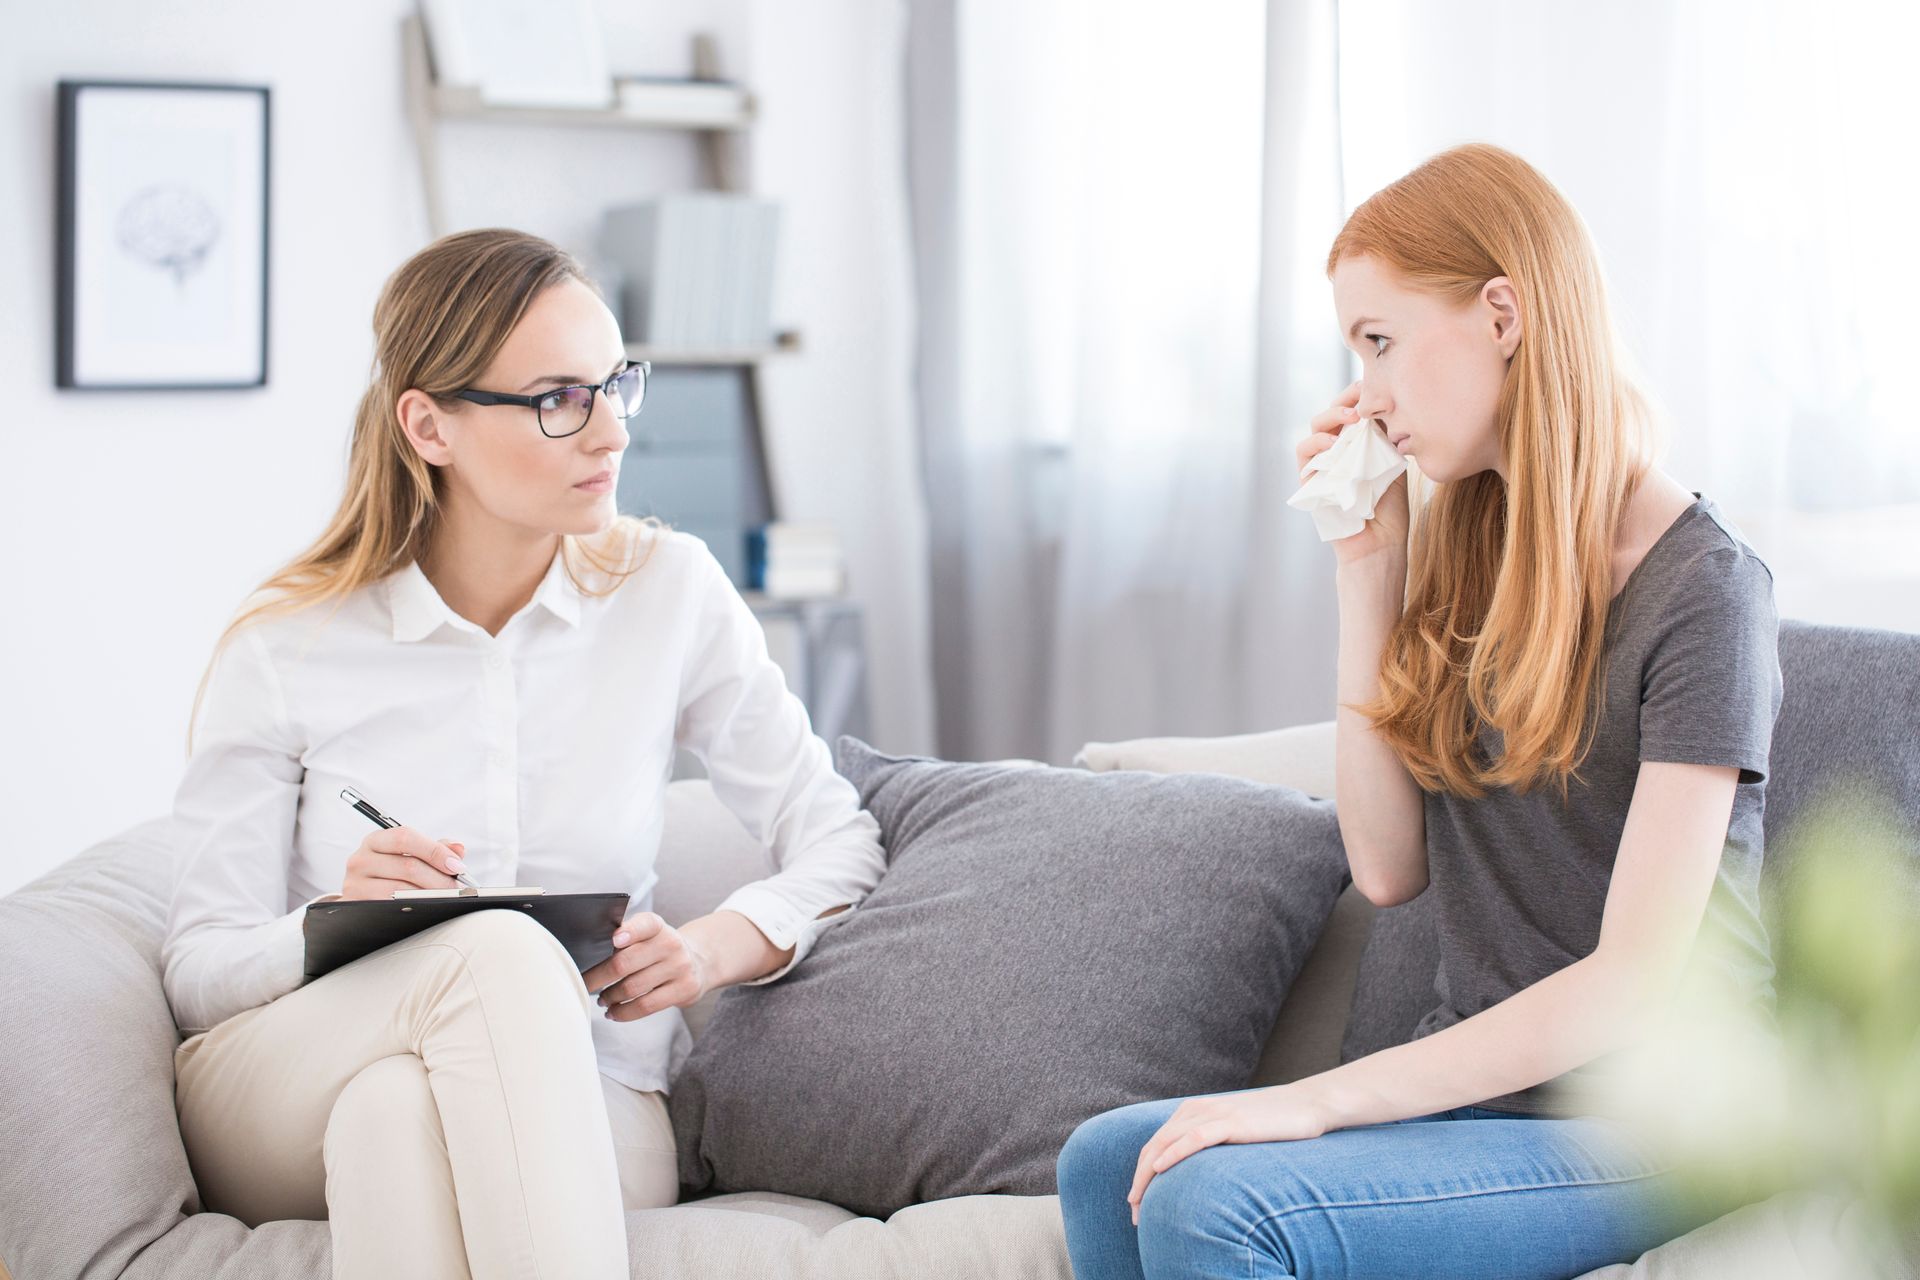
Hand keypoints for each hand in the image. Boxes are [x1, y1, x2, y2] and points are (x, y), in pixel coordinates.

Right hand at [341, 828, 465, 899]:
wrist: (366, 899)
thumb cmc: (394, 874)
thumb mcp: (411, 856)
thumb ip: (435, 849)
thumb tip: (458, 848)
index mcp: (375, 841)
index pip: (405, 838)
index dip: (434, 851)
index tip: (457, 866)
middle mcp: (360, 860)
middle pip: (408, 866)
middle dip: (439, 878)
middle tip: (458, 887)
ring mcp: (356, 885)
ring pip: (401, 890)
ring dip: (430, 896)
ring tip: (448, 899)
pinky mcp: (357, 907)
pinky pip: (391, 908)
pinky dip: (415, 908)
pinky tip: (428, 908)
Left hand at [582, 913, 712, 1022]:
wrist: (697, 962)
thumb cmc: (658, 949)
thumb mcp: (647, 935)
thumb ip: (624, 937)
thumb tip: (590, 952)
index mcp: (657, 926)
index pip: (645, 924)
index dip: (630, 931)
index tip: (614, 940)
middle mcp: (671, 943)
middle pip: (625, 963)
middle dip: (598, 977)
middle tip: (585, 985)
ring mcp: (680, 967)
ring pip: (633, 988)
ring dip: (610, 997)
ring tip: (602, 1000)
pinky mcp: (684, 989)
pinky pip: (646, 1006)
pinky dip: (624, 1012)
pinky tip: (614, 1012)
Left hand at [1126, 1086, 1333, 1224]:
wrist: (1306, 1106)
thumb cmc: (1270, 1125)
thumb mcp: (1231, 1133)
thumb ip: (1209, 1144)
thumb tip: (1192, 1175)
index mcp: (1192, 1112)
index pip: (1155, 1145)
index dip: (1141, 1174)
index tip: (1137, 1204)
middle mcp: (1196, 1110)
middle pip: (1155, 1146)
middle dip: (1139, 1180)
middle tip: (1133, 1211)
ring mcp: (1214, 1113)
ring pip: (1167, 1142)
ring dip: (1148, 1174)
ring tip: (1139, 1200)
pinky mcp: (1231, 1121)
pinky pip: (1195, 1137)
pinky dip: (1174, 1153)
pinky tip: (1160, 1169)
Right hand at [1295, 380, 1409, 567]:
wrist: (1379, 542)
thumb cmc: (1389, 505)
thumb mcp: (1392, 462)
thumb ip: (1385, 435)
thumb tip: (1385, 403)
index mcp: (1357, 441)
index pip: (1352, 407)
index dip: (1358, 393)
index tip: (1375, 384)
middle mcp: (1337, 448)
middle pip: (1332, 412)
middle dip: (1345, 399)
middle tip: (1361, 397)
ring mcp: (1322, 463)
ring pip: (1315, 428)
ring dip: (1330, 417)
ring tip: (1350, 417)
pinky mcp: (1310, 479)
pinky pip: (1304, 455)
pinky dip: (1316, 445)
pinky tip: (1333, 444)